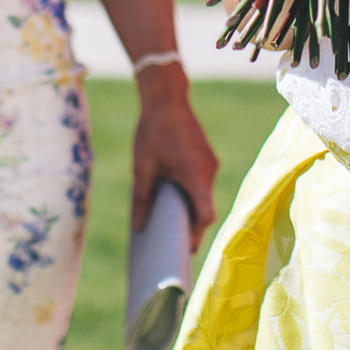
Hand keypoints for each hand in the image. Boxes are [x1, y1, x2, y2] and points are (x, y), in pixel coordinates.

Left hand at [130, 81, 219, 250]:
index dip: (196, 236)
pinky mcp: (207, 156)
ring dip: (191, 208)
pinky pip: (202, 182)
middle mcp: (208, 171)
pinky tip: (173, 196)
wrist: (167, 97)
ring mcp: (210, 163)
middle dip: (191, 227)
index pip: (205, 216)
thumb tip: (139, 229)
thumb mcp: (142, 168)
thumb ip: (141, 199)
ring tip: (169, 222)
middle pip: (205, 208)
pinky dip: (192, 193)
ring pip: (204, 195)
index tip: (183, 251)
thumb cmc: (152, 132)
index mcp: (195, 176)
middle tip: (171, 244)